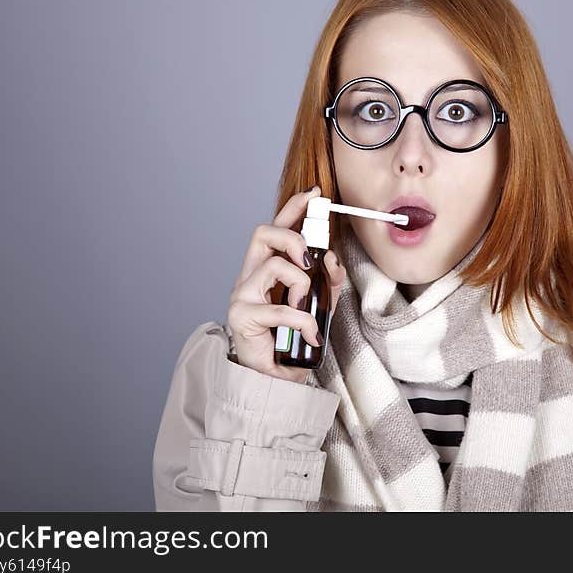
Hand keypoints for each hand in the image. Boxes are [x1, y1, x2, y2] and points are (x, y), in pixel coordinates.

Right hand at [226, 186, 345, 383]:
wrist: (272, 377)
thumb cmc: (291, 338)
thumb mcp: (318, 303)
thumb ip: (327, 280)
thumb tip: (331, 258)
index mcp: (265, 269)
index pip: (276, 228)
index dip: (293, 208)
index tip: (314, 195)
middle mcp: (249, 276)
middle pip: (264, 234)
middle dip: (293, 238)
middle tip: (310, 261)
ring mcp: (242, 295)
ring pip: (275, 267)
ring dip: (302, 285)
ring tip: (307, 307)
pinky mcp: (242, 316)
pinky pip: (281, 308)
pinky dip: (304, 321)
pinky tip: (311, 334)